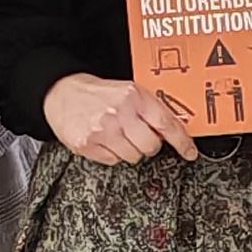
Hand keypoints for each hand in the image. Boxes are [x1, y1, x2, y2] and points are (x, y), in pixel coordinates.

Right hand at [44, 72, 196, 164]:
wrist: (62, 92)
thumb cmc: (97, 93)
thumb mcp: (128, 91)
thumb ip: (148, 108)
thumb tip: (171, 131)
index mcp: (134, 96)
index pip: (166, 123)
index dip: (182, 141)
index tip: (190, 152)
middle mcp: (119, 112)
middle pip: (151, 146)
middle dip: (149, 145)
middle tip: (138, 136)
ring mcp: (103, 130)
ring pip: (133, 156)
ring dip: (130, 150)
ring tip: (118, 134)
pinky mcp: (88, 144)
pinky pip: (113, 161)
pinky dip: (112, 154)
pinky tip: (105, 139)